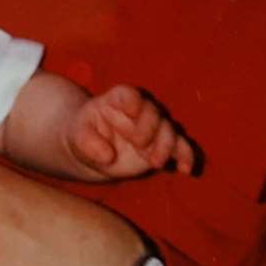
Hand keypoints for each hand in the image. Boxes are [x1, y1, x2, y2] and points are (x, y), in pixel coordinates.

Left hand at [68, 84, 195, 177]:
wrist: (94, 149)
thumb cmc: (85, 135)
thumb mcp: (79, 136)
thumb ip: (89, 143)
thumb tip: (107, 156)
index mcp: (119, 99)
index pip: (129, 95)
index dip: (133, 102)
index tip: (132, 112)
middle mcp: (141, 110)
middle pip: (153, 113)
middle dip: (149, 129)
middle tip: (139, 145)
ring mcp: (155, 127)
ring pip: (170, 130)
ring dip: (166, 146)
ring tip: (155, 162)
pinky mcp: (163, 145)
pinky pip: (181, 147)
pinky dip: (185, 157)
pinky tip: (185, 169)